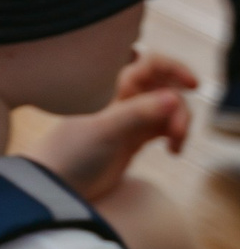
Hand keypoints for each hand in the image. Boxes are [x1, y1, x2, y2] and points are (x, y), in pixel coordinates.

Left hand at [30, 54, 198, 200]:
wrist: (56, 184)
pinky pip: (164, 128)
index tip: (192, 84)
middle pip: (166, 87)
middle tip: (178, 131)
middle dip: (179, 105)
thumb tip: (173, 97)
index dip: (175, 68)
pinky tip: (173, 150)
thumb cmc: (71, 152)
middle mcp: (123, 97)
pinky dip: (174, 135)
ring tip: (175, 145)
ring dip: (179, 123)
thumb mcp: (105, 130)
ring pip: (168, 110)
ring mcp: (129, 118)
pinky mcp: (133, 139)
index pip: (152, 63)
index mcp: (113, 84)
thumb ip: (138, 113)